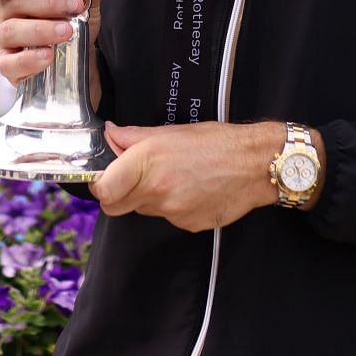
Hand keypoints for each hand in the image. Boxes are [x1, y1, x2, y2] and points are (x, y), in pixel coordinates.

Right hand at [0, 0, 123, 84]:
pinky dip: (29, 59)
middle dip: (45, 2)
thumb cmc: (68, 22)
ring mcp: (5, 43)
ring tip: (68, 31)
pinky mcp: (10, 68)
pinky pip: (12, 64)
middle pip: (12, 3)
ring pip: (11, 32)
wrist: (77, 62)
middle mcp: (4, 15)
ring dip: (41, 29)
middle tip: (75, 5)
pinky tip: (48, 56)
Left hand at [92, 120, 290, 231]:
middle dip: (118, 194)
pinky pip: (168, 218)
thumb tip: (110, 135)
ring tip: (174, 177)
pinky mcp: (187, 224)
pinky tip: (191, 189)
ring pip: (143, 211)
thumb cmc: (218, 143)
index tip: (105, 177)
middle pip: (116, 207)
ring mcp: (172, 211)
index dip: (100, 184)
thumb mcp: (171, 131)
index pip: (103, 190)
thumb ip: (134, 136)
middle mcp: (157, 190)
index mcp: (148, 161)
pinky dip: (173, 206)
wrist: (256, 165)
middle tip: (133, 178)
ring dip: (149, 197)